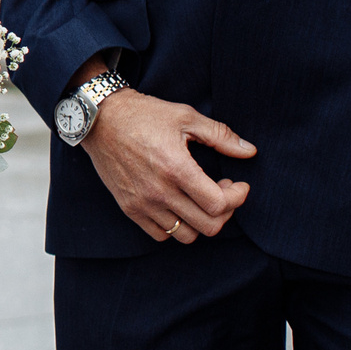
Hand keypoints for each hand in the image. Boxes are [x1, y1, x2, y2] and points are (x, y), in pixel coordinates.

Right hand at [76, 68, 255, 241]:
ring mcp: (142, 203)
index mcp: (177, 168)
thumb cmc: (144, 114)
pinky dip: (175, 227)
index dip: (237, 197)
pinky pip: (160, 235)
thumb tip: (250, 151)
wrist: (100, 119)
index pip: (219, 205)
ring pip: (186, 235)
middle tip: (222, 192)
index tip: (239, 185)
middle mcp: (159, 191)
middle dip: (225, 211)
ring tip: (199, 200)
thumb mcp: (186, 116)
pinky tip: (178, 205)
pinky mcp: (129, 208)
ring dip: (201, 221)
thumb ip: (221, 136)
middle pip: (208, 225)